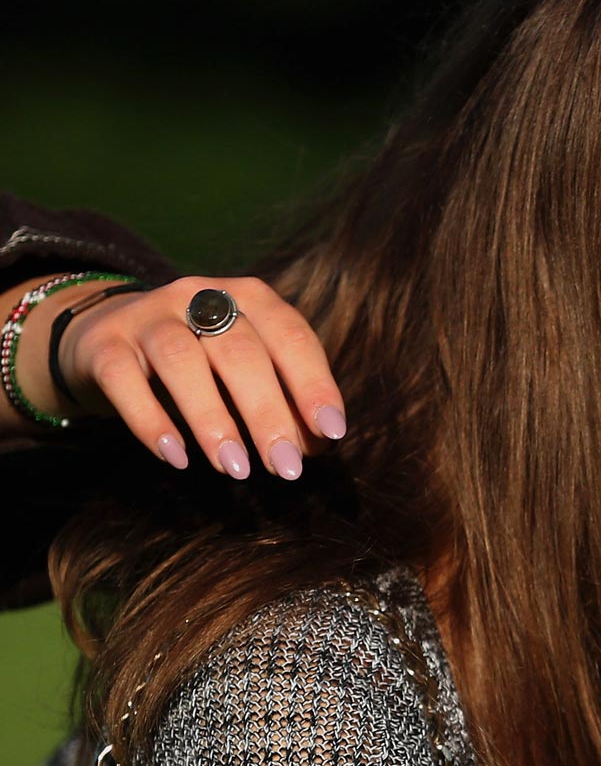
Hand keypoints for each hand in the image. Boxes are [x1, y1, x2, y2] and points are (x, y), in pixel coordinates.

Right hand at [56, 275, 345, 477]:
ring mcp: (147, 316)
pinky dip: (151, 421)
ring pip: (182, 361)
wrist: (106, 339)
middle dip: (268, 413)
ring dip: (213, 419)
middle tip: (286, 467)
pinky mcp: (103, 344)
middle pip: (240, 351)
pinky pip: (124, 380)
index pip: (291, 336)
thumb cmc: (201, 365)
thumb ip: (284, 402)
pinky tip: (177, 458)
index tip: (332, 432)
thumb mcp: (245, 375)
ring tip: (236, 470)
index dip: (315, 384)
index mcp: (249, 298)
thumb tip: (314, 447)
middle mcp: (198, 296)